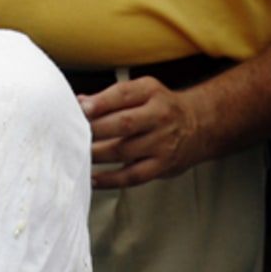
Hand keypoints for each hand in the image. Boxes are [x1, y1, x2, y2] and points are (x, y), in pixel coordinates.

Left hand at [79, 76, 206, 186]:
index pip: (123, 95)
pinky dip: (110, 179)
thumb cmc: (160, 106)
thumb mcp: (141, 92)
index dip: (99, 103)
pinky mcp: (162, 165)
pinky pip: (132, 175)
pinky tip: (92, 179)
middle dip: (93, 130)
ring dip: (95, 154)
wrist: (199, 124)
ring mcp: (162, 143)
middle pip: (122, 124)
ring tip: (75, 155)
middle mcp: (159, 116)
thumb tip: (77, 102)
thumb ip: (109, 97)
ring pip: (123, 151)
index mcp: (150, 92)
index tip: (79, 109)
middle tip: (70, 134)